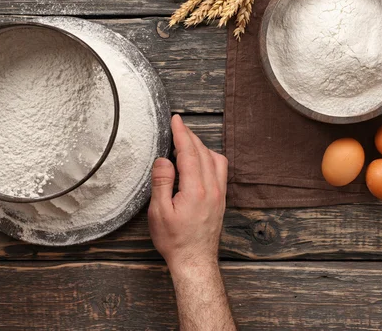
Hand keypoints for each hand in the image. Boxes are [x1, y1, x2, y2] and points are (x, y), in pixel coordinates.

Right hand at [148, 115, 227, 273]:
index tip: (176, 120)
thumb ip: (162, 183)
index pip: (189, 152)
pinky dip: (209, 157)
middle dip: (190, 136)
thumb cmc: (175, 241)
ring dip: (201, 146)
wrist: (195, 261)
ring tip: (185, 142)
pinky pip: (220, 169)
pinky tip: (199, 160)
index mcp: (195, 189)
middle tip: (177, 127)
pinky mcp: (221, 199)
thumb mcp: (159, 213)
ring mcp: (220, 193)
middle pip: (203, 151)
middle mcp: (212, 188)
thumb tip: (163, 160)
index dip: (181, 133)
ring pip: (215, 158)